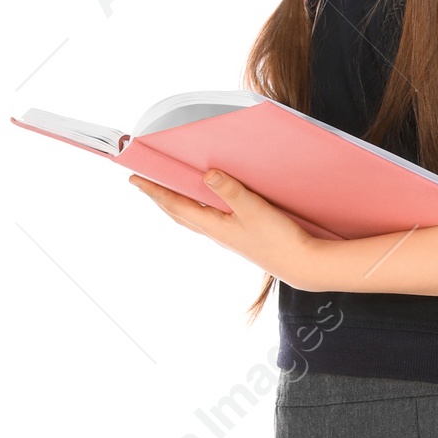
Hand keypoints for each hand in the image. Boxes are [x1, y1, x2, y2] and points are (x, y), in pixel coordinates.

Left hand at [130, 169, 319, 283]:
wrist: (301, 265)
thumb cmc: (278, 239)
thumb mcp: (254, 209)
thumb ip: (230, 190)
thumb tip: (207, 173)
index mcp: (213, 225)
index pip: (176, 204)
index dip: (155, 191)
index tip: (135, 179)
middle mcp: (216, 233)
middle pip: (179, 213)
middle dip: (160, 198)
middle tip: (145, 185)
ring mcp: (228, 236)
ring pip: (193, 218)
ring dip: (177, 205)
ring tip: (169, 193)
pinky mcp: (241, 237)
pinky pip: (209, 220)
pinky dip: (198, 210)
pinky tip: (207, 207)